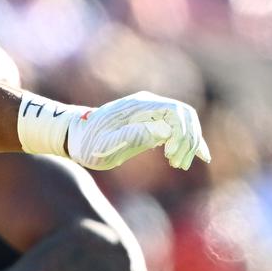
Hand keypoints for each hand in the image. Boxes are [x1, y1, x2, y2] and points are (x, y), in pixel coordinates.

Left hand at [22, 91, 208, 171]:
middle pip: (184, 117)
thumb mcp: (102, 145)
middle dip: (188, 140)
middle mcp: (149, 105)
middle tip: (177, 165)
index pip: (175, 113)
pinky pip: (177, 129)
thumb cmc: (84, 143)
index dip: (182, 134)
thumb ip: (129, 137)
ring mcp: (150, 113)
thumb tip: (160, 131)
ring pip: (184, 123)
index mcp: (139, 106)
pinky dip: (189, 141)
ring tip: (178, 165)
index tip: (171, 156)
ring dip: (188, 143)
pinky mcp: (150, 124)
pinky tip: (199, 156)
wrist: (72, 136)